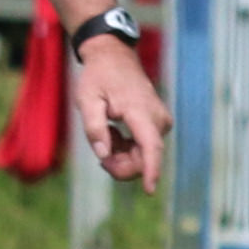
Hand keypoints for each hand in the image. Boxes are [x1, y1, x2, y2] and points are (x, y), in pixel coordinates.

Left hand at [70, 36, 170, 191]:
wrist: (114, 58)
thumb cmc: (98, 78)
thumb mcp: (87, 101)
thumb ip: (94, 128)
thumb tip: (104, 156)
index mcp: (140, 112)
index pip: (150, 147)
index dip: (150, 170)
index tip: (150, 190)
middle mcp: (158, 119)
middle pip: (144, 158)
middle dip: (120, 165)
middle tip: (100, 156)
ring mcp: (161, 122)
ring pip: (143, 155)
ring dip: (121, 155)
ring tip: (107, 133)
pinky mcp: (159, 125)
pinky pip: (144, 148)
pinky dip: (126, 149)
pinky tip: (115, 133)